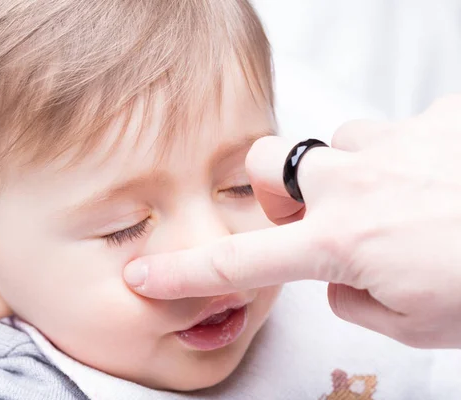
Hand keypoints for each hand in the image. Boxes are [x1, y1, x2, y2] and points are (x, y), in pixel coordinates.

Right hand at [123, 95, 460, 348]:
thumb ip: (352, 297)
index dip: (184, 272)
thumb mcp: (413, 322)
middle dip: (275, 189)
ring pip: (337, 145)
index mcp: (340, 243)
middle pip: (268, 163)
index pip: (238, 263)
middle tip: (309, 214)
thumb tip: (340, 274)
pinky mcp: (436, 118)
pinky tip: (442, 181)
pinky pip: (398, 133)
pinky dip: (407, 158)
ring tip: (397, 200)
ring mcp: (393, 143)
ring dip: (351, 173)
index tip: (145, 272)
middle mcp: (352, 184)